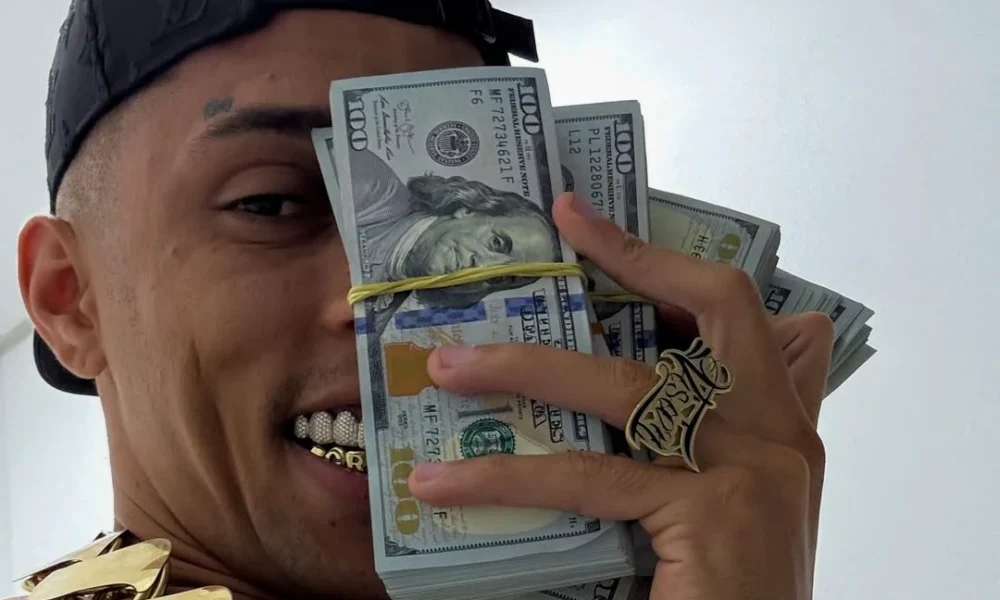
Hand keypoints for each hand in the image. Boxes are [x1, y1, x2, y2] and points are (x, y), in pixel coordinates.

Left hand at [407, 192, 833, 599]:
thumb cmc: (728, 589)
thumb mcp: (717, 503)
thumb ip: (686, 445)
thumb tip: (607, 404)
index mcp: (780, 423)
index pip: (731, 308)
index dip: (658, 257)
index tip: (582, 220)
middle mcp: (778, 434)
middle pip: (705, 314)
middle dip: (623, 263)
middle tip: (552, 231)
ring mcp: (752, 470)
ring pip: (624, 390)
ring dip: (524, 370)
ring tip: (448, 368)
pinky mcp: (714, 514)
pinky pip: (588, 478)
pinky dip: (507, 478)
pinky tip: (447, 483)